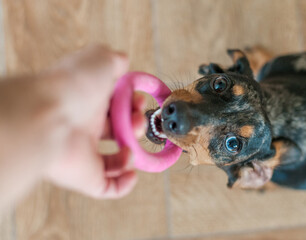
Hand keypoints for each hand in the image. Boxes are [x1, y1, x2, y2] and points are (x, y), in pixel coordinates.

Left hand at [43, 45, 145, 197]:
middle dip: (136, 125)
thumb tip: (123, 61)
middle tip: (136, 120)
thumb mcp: (99, 58)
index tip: (139, 100)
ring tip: (132, 144)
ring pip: (115, 160)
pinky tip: (132, 173)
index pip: (115, 106)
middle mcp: (85, 127)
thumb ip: (114, 59)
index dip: (132, 104)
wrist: (47, 117)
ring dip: (132, 153)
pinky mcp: (85, 175)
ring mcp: (84, 152)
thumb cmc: (72, 86)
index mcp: (89, 102)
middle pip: (118, 131)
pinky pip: (107, 186)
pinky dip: (124, 184)